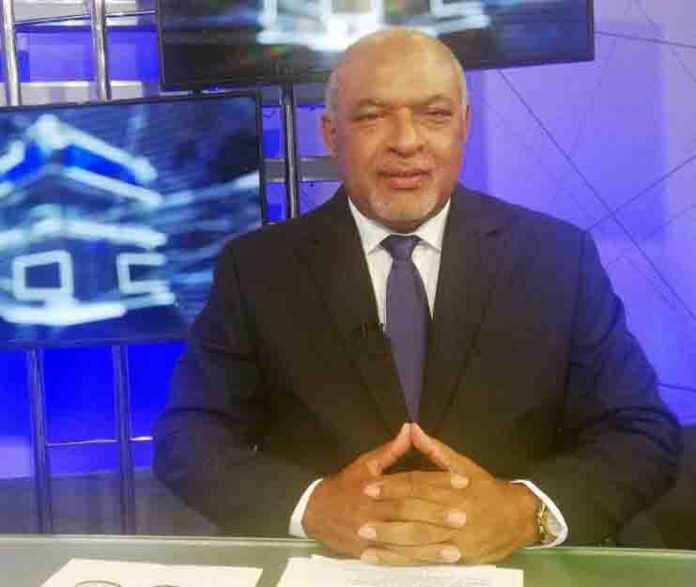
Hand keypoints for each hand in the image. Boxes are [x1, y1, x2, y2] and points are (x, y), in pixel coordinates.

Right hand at [302, 423, 455, 560]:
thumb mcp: (365, 464)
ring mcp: (368, 534)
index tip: (462, 482)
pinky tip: (432, 563)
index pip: (410, 482)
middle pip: (407, 512)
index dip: (436, 482)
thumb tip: (410, 428)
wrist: (314, 512)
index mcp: (374, 486)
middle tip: (463, 517)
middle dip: (436, 516)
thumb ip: (390, 450)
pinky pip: (392, 559)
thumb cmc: (345, 486)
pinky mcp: (366, 552)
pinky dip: (413, 561)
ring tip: (456, 550)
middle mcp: (372, 510)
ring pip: (402, 540)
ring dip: (429, 546)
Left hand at [360, 424, 539, 564]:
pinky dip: (402, 560)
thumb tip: (412, 428)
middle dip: (386, 518)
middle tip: (359, 520)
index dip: (391, 486)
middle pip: (415, 514)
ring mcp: (455, 537)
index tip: (367, 487)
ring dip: (391, 543)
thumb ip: (435, 449)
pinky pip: (425, 558)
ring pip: (419, 540)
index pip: (417, 485)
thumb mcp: (463, 465)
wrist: (518, 517)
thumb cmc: (485, 488)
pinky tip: (382, 560)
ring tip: (365, 543)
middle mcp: (452, 512)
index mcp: (451, 487)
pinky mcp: (456, 557)